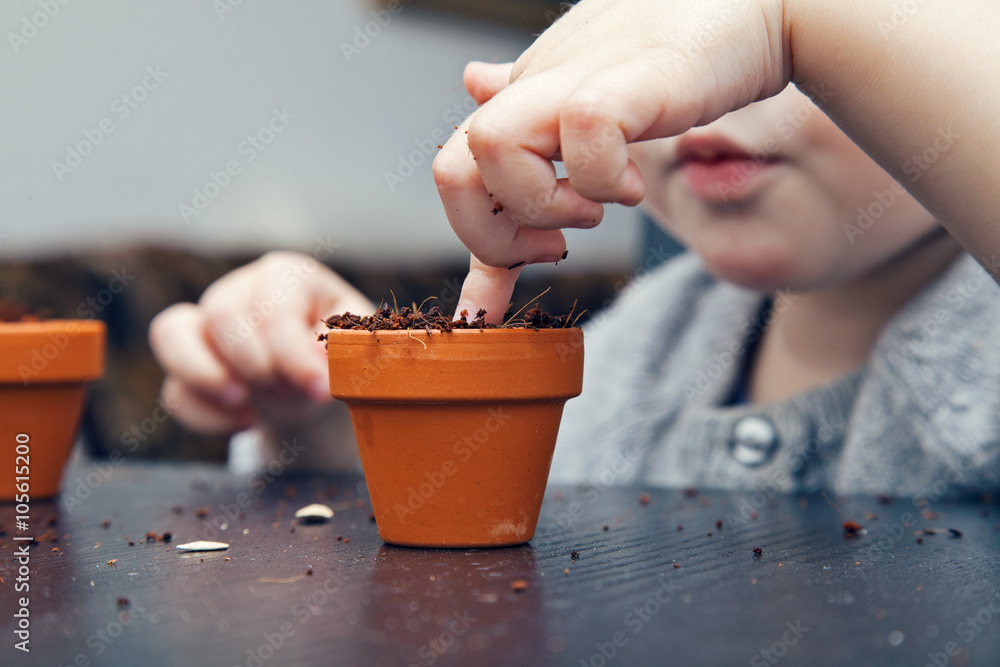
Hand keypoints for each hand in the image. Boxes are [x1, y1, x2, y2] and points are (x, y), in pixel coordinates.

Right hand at [149, 251, 373, 434]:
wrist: (318, 384)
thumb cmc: (337, 355)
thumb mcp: (355, 346)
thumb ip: (344, 347)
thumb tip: (317, 358)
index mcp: (285, 276)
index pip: (274, 310)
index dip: (294, 356)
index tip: (320, 390)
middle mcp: (238, 290)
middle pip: (221, 316)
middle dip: (257, 366)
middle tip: (288, 391)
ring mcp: (204, 323)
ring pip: (171, 334)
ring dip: (207, 377)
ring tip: (245, 403)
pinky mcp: (186, 365)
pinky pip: (172, 388)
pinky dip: (204, 414)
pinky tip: (245, 423)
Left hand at [434, 0, 788, 321]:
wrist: (758, 7)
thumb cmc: (680, 53)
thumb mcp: (594, 93)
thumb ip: (536, 109)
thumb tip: (473, 83)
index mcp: (526, 97)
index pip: (461, 172)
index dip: (472, 247)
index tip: (487, 309)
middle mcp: (535, 86)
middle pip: (449, 169)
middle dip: (493, 238)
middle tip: (555, 246)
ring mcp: (572, 79)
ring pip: (491, 147)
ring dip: (543, 205)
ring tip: (596, 208)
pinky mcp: (623, 81)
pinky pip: (581, 136)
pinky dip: (604, 179)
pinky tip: (634, 182)